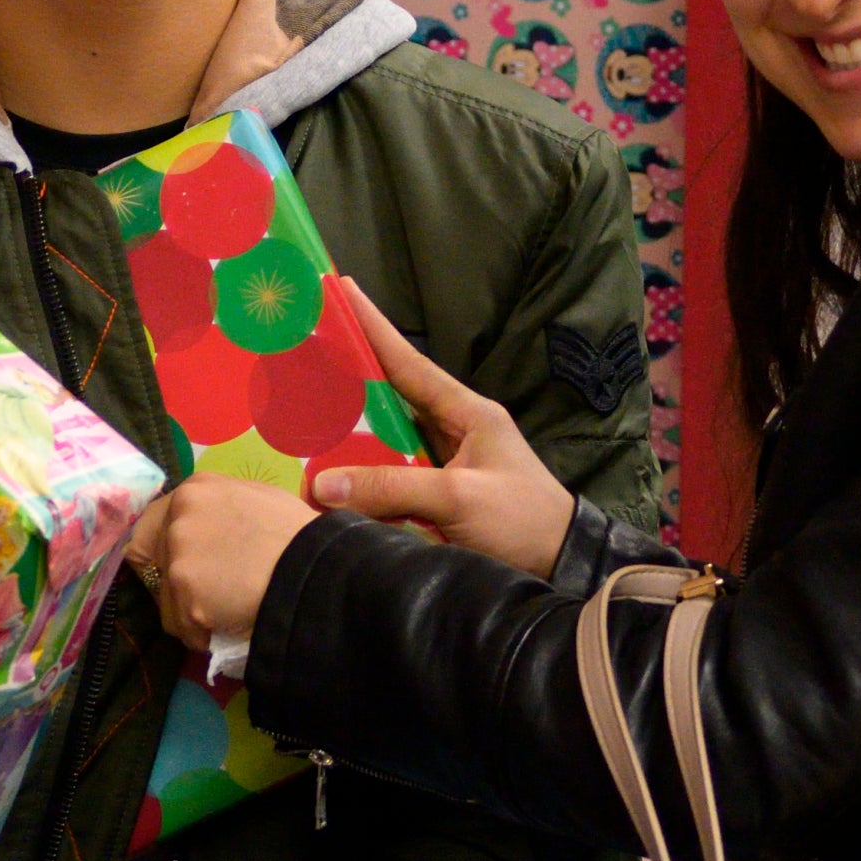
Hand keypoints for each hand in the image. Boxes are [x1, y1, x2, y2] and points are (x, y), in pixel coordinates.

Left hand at [127, 478, 319, 648]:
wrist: (315, 567)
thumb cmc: (298, 534)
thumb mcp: (256, 500)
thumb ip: (219, 509)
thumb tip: (211, 530)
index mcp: (194, 489)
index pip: (150, 525)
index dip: (164, 552)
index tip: (184, 570)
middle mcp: (178, 517)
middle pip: (151, 563)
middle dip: (173, 585)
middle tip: (204, 597)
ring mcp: (179, 557)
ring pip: (166, 601)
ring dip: (190, 613)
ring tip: (226, 615)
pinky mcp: (185, 595)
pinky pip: (183, 627)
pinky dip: (203, 634)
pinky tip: (230, 626)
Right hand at [304, 279, 575, 575]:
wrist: (561, 571)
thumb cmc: (522, 521)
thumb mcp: (459, 497)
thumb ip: (392, 487)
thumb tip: (322, 484)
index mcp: (467, 412)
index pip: (409, 362)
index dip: (374, 327)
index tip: (342, 290)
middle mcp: (453, 430)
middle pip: (389, 397)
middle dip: (348, 378)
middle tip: (301, 357)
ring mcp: (445, 464)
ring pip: (385, 439)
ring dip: (347, 434)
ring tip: (298, 417)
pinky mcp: (437, 497)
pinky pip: (389, 476)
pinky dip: (361, 475)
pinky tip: (328, 475)